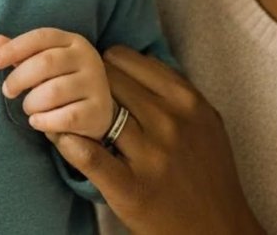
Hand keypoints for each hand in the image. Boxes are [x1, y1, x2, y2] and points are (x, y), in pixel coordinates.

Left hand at [0, 28, 114, 141]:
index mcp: (73, 42)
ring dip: (31, 103)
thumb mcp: (43, 64)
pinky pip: (64, 117)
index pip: (41, 37)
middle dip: (18, 79)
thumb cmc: (62, 82)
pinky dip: (44, 122)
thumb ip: (20, 54)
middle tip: (7, 91)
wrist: (96, 112)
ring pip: (53, 92)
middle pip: (46, 63)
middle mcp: (88, 59)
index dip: (14, 48)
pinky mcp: (97, 110)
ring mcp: (95, 84)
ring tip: (29, 108)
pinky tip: (37, 121)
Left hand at [51, 46, 264, 234]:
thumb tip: (134, 61)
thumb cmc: (210, 173)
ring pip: (94, 111)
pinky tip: (58, 136)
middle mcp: (170, 122)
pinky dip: (67, 142)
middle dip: (86, 84)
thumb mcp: (206, 122)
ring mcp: (151, 156)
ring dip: (71, 109)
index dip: (104, 65)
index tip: (97, 77)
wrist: (218, 228)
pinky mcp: (131, 188)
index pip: (125, 59)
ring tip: (58, 112)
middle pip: (105, 81)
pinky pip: (88, 155)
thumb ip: (175, 91)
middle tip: (75, 94)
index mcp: (187, 100)